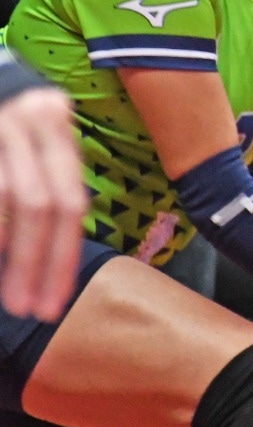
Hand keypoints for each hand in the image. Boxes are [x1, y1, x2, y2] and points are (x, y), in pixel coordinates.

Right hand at [0, 88, 84, 320]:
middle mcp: (35, 122)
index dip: (65, 255)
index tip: (55, 301)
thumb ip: (49, 182)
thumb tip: (55, 253)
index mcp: (59, 129)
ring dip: (9, 251)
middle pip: (44, 204)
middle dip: (36, 262)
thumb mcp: (37, 139)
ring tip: (8, 294)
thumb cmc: (9, 118)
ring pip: (11, 197)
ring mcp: (4, 123)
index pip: (72, 203)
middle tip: (28, 308)